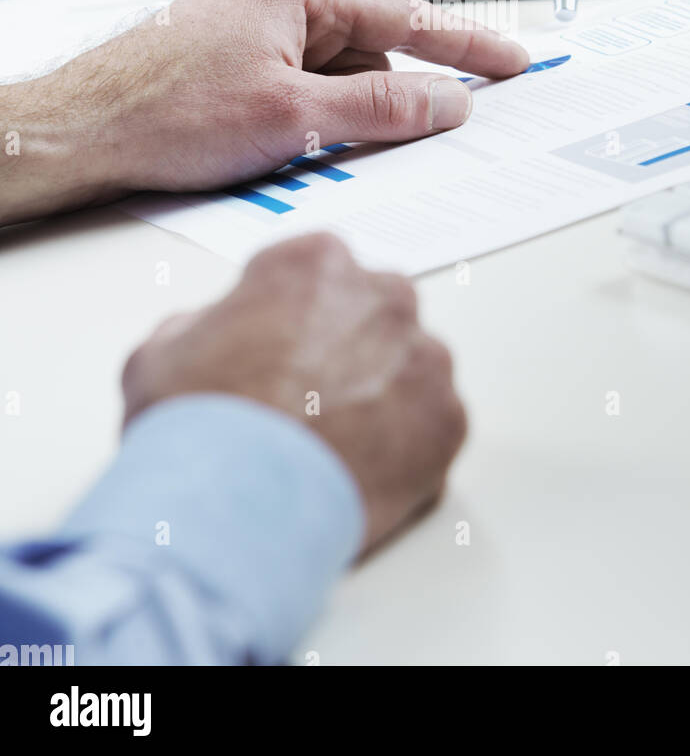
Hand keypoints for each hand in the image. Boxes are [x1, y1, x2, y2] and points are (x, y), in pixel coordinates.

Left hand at [0, 0, 527, 223]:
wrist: (77, 133)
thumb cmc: (161, 111)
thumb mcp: (291, 117)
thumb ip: (382, 106)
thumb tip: (449, 100)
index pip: (405, 13)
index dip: (465, 43)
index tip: (510, 61)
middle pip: (371, 44)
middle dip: (394, 92)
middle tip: (427, 135)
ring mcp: (253, 27)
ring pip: (336, 71)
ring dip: (347, 111)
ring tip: (320, 150)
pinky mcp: (235, 59)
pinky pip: (302, 84)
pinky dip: (315, 117)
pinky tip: (298, 150)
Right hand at [122, 233, 466, 550]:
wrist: (232, 506)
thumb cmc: (194, 425)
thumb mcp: (160, 353)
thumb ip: (202, 326)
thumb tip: (212, 337)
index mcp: (316, 264)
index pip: (317, 276)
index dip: (292, 318)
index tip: (278, 353)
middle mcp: (383, 296)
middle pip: (373, 315)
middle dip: (348, 350)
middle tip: (308, 403)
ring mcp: (424, 358)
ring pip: (411, 368)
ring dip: (383, 396)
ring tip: (335, 447)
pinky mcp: (448, 421)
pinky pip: (432, 427)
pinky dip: (407, 448)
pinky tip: (359, 474)